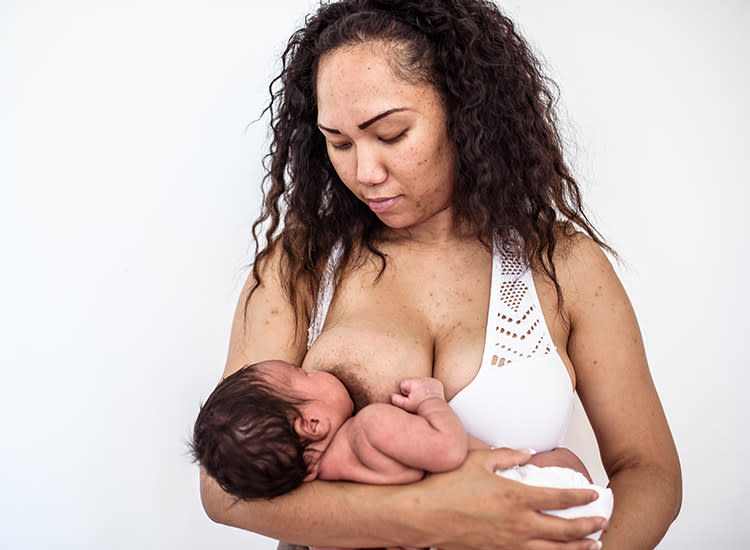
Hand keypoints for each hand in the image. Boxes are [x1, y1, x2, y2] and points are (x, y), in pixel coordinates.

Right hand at [390, 377, 444, 412]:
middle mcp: (422, 379)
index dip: (405, 392)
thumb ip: (397, 400)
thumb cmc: (419, 408)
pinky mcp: (436, 382)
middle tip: (417, 398)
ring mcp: (430, 380)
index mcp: (413, 383)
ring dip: (420, 387)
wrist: (434, 409)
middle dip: (413, 389)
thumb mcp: (406, 405)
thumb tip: (391, 395)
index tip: (411, 398)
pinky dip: (429, 387)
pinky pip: (429, 382)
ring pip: (420, 382)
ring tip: (423, 396)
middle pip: (412, 382)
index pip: (403, 384)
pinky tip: (429, 394)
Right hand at [396, 448, 607, 549]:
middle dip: (588, 527)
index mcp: (516, 497)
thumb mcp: (478, 460)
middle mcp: (518, 524)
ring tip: (593, 545)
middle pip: (564, 530)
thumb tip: (527, 451)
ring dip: (576, 548)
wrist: (422, 515)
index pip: (559, 498)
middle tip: (602, 523)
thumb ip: (507, 454)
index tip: (594, 495)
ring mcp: (509, 543)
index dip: (581, 498)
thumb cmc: (446, 486)